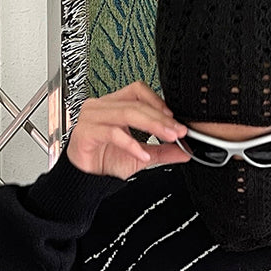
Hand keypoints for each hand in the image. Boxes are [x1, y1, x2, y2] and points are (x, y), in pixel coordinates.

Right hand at [66, 81, 190, 180]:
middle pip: (136, 103)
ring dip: (152, 125)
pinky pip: (112, 133)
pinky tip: (143, 155)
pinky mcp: (86, 132)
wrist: (85, 179)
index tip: (175, 119)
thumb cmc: (105, 161)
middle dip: (161, 118)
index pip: (138, 91)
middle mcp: (101, 107)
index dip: (157, 101)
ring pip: (126, 113)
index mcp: (114, 105)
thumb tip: (185, 150)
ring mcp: (92, 118)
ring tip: (168, 138)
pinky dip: (131, 144)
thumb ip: (162, 151)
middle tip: (178, 131)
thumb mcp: (141, 156)